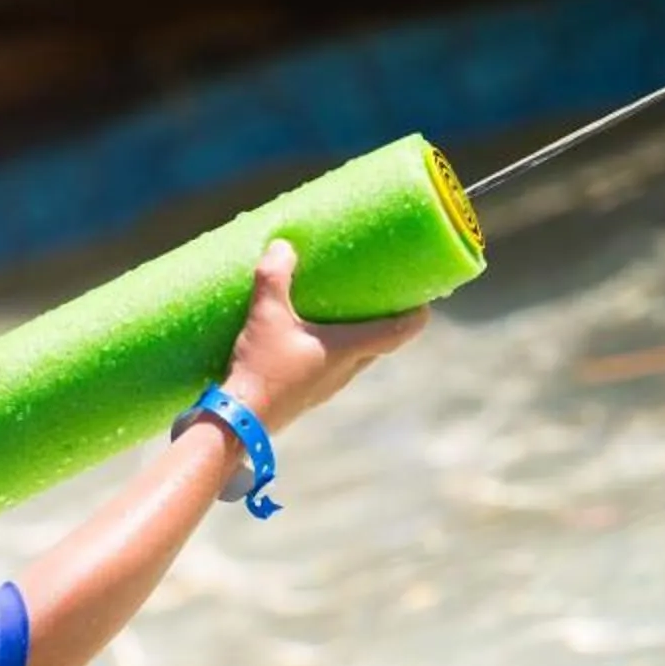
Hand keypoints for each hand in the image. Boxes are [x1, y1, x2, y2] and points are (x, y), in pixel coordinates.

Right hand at [220, 240, 426, 438]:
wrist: (239, 420)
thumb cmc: (261, 368)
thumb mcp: (265, 315)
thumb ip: (274, 276)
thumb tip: (283, 245)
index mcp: (348, 349)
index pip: (399, 333)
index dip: (417, 316)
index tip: (425, 299)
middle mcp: (346, 370)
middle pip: (381, 344)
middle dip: (386, 321)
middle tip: (381, 295)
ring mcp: (329, 386)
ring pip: (358, 358)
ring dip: (360, 337)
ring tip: (347, 312)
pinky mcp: (310, 394)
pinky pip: (334, 367)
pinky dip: (336, 350)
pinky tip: (311, 338)